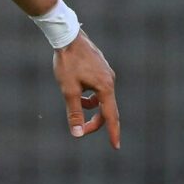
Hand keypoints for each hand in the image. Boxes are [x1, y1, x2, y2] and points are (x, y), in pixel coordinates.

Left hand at [53, 32, 119, 148]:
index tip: (115, 146)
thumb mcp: (68, 90)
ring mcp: (107, 74)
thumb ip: (74, 112)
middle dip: (95, 121)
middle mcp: (110, 81)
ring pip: (101, 99)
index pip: (110, 116)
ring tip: (74, 102)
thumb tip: (77, 133)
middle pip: (106, 109)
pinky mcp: (101, 69)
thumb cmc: (67, 62)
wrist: (67, 36)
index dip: (112, 132)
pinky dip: (89, 95)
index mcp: (105, 87)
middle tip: (80, 129)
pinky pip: (99, 89)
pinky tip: (78, 91)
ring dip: (90, 107)